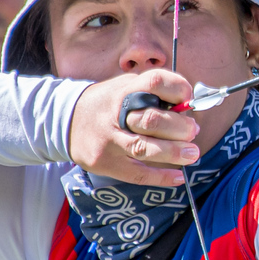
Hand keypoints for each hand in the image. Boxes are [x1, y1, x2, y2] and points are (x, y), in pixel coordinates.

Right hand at [67, 71, 201, 186]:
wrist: (65, 121)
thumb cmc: (107, 104)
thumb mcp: (125, 87)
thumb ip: (152, 94)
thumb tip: (188, 107)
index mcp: (124, 90)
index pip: (155, 82)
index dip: (177, 88)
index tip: (188, 97)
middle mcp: (115, 114)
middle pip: (152, 120)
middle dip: (179, 128)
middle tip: (193, 131)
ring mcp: (108, 140)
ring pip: (144, 149)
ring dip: (174, 152)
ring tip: (192, 153)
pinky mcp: (105, 163)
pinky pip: (137, 174)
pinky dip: (161, 177)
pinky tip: (178, 177)